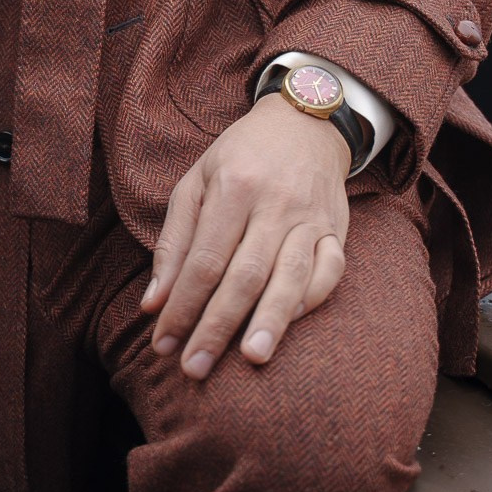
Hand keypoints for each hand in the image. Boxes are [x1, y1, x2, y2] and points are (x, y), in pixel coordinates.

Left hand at [142, 95, 349, 379]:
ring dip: (270, 321)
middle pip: (244, 274)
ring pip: (291, 276)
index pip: (204, 260)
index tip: (163, 344)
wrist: (304, 123)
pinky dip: (311, 299)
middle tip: (195, 368)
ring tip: (251, 358)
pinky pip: (330, 271)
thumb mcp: (197, 181)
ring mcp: (310, 216)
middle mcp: (274, 202)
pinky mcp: (336, 228)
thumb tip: (154, 303)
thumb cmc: (240, 156)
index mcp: (234, 186)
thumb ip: (175, 241)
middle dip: (217, 326)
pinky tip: (291, 324)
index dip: (182, 306)